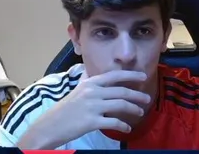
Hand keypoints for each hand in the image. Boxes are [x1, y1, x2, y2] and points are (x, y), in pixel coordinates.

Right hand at [16, 70, 150, 149]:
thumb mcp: (75, 90)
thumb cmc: (64, 109)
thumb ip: (85, 80)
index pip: (113, 76)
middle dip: (137, 95)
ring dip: (133, 109)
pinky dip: (123, 126)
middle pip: (121, 91)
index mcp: (89, 84)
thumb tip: (88, 70)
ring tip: (140, 112)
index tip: (143, 75)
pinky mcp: (92, 122)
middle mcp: (92, 92)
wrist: (51, 125)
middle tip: (147, 98)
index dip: (130, 75)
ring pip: (120, 105)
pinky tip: (127, 129)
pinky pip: (114, 123)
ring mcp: (92, 107)